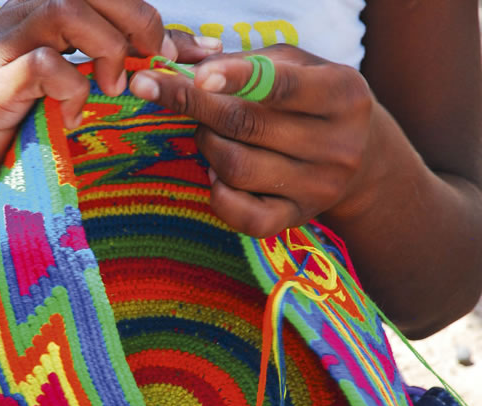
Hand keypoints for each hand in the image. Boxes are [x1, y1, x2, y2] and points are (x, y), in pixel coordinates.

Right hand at [0, 0, 221, 210]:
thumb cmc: (7, 129)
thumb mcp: (63, 94)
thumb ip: (106, 72)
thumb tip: (172, 63)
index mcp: (41, 19)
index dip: (153, 18)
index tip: (188, 54)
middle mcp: (21, 19)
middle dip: (137, 19)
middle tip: (151, 62)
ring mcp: (3, 49)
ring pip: (64, 9)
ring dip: (105, 47)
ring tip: (113, 89)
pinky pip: (41, 64)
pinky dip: (70, 86)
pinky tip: (73, 113)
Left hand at [130, 45, 384, 237]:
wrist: (360, 157)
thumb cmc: (313, 100)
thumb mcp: (295, 65)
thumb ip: (246, 63)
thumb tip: (183, 68)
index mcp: (342, 95)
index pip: (280, 86)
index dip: (233, 79)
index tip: (193, 77)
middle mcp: (337, 145)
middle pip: (247, 126)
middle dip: (196, 107)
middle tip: (169, 93)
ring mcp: (319, 188)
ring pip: (237, 168)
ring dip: (206, 146)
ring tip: (210, 133)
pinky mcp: (297, 218)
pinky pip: (245, 216)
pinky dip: (217, 194)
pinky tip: (216, 174)